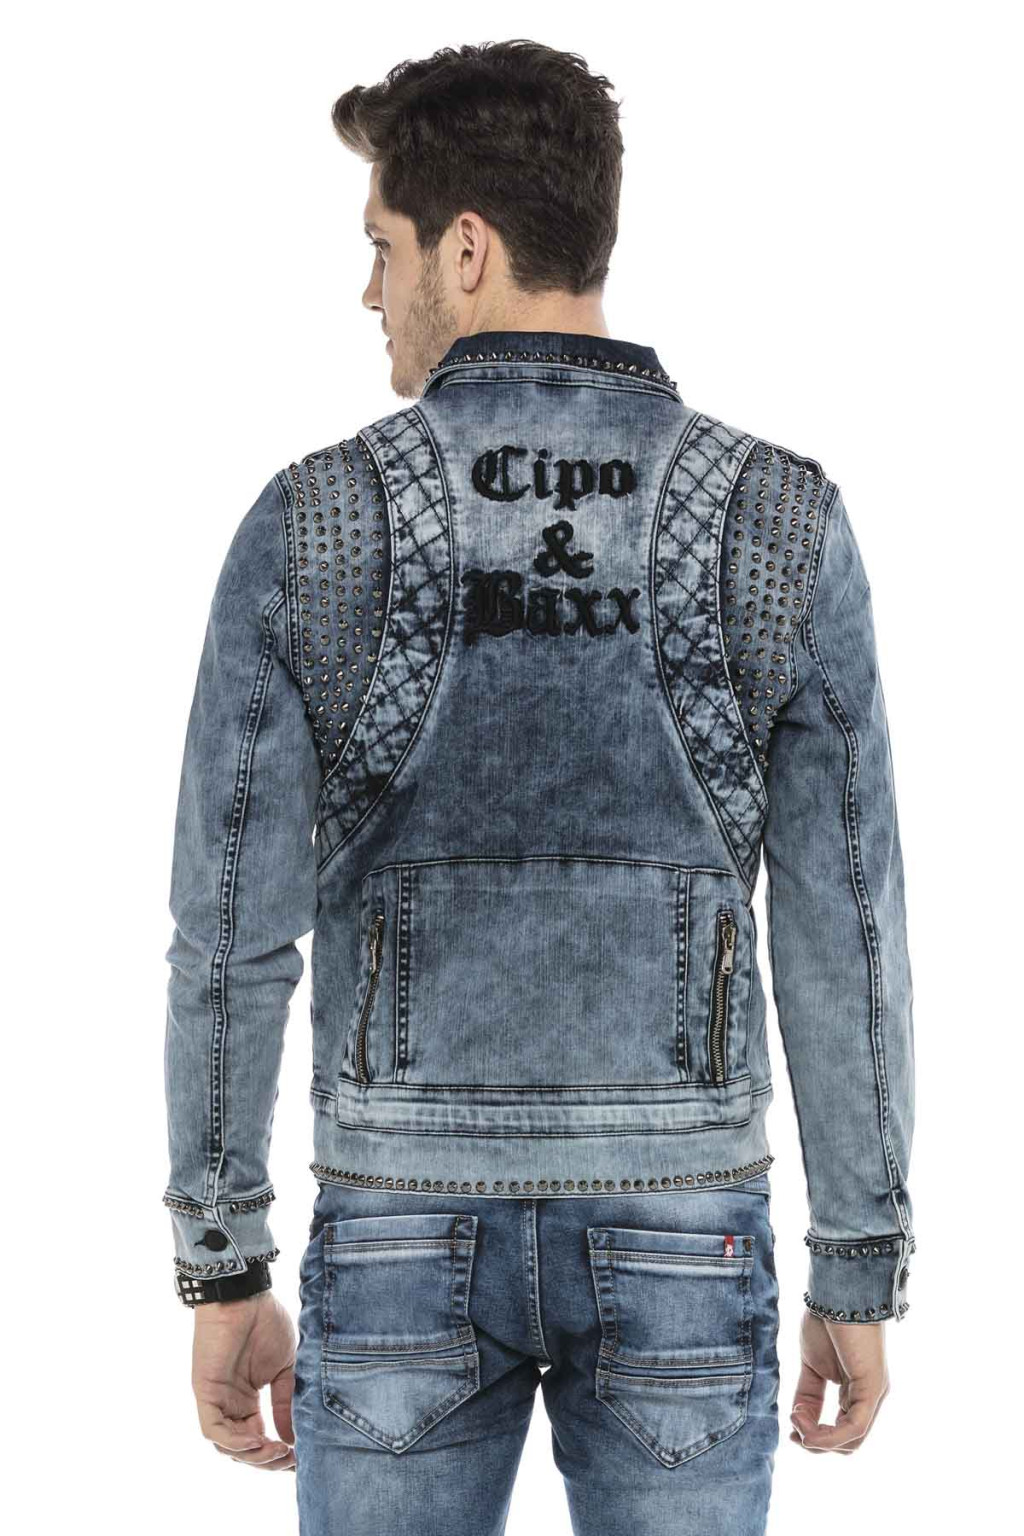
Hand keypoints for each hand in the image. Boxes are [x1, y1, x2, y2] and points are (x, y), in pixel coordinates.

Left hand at [191, 1291, 296, 1469]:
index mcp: (246, 1400)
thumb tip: (293, 1440)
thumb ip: (285, 1403)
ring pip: (227, 1446)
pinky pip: (214, 1430)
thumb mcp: (284, 1368)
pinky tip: (258, 1439)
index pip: (258, 1438)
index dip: (276, 1454)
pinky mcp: (205, 1392)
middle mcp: (230, 1404)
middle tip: (289, 1460)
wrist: (246, 1296)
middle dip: (266, 1460)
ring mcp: (216, 1400)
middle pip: (242, 1449)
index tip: (298, 1460)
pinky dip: (235, 1442)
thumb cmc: (265, 1323)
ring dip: (253, 1455)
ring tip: (278, 1452)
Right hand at [790, 1308, 889, 1452]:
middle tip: (793, 1433)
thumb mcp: (811, 1365)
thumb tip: (798, 1420)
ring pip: (850, 1442)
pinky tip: (803, 1422)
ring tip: (796, 1422)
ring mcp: (873, 1395)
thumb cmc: (825, 1320)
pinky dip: (827, 1435)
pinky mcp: (872, 1389)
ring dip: (818, 1440)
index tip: (791, 1432)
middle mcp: (869, 1398)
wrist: (836, 1290)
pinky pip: (854, 1429)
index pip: (840, 1431)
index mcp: (856, 1392)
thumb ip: (808, 1394)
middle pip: (847, 1444)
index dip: (814, 1438)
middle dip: (816, 1443)